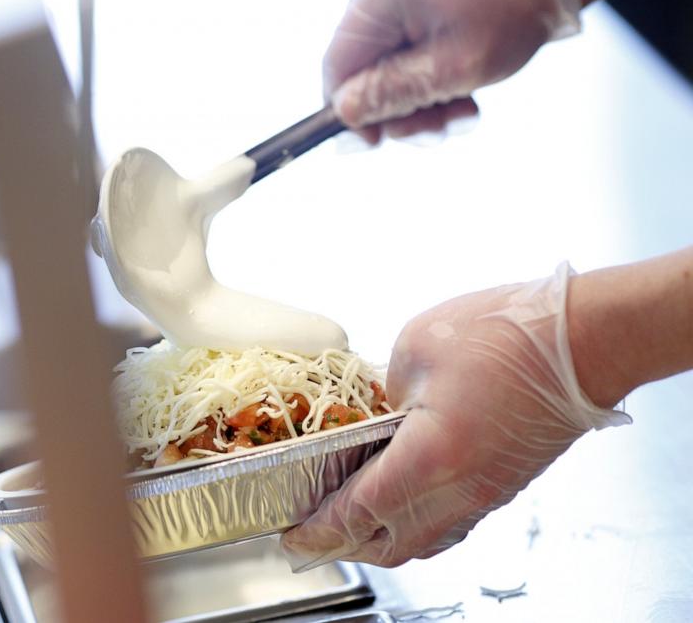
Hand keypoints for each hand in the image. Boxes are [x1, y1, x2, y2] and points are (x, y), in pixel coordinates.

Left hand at [282, 264, 628, 568]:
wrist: (585, 339)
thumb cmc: (507, 332)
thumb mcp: (418, 347)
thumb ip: (386, 393)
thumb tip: (381, 415)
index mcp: (430, 458)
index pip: (359, 512)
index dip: (320, 528)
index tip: (293, 534)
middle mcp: (459, 489)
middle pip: (391, 544)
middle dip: (345, 545)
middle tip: (312, 533)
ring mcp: (487, 493)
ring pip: (425, 541)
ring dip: (382, 539)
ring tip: (351, 523)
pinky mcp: (506, 484)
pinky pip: (452, 524)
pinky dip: (418, 524)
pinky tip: (402, 504)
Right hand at [325, 0, 582, 144]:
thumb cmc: (520, 1)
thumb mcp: (459, 64)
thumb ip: (395, 92)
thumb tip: (345, 115)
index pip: (337, 68)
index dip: (352, 112)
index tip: (376, 140)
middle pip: (362, 67)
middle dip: (400, 107)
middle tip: (437, 127)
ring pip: (385, 60)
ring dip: (420, 94)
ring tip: (462, 105)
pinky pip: (404, 42)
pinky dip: (429, 68)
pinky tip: (461, 83)